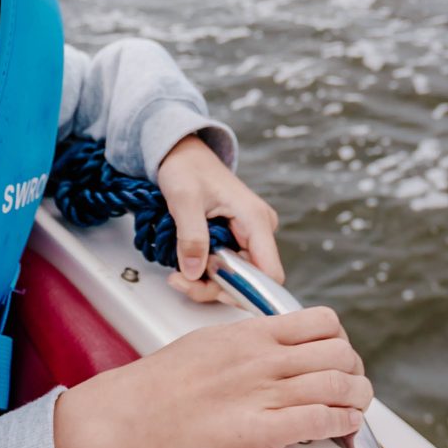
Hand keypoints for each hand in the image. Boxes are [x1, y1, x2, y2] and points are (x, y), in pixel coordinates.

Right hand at [51, 306, 370, 447]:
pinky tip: (342, 429)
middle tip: (350, 385)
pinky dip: (343, 425)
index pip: (323, 322)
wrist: (133, 415)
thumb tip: (273, 346)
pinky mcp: (265, 431)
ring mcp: (267, 393)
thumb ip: (248, 341)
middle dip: (354, 370)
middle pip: (341, 353)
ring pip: (342, 385)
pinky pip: (324, 421)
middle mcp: (266, 358)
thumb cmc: (161, 382)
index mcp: (253, 333)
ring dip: (357, 400)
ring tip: (355, 409)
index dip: (339, 340)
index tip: (336, 355)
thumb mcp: (209, 339)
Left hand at [154, 133, 285, 301]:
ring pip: (235, 278)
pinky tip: (185, 266)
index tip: (215, 292)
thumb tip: (195, 273)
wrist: (184, 156)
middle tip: (180, 281)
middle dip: (214, 288)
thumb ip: (191, 236)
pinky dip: (204, 273)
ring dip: (205, 283)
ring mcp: (247, 237)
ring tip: (177, 274)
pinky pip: (226, 268)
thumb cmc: (187, 168)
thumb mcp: (184, 198)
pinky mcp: (235, 241)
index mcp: (255, 219)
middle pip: (249, 280)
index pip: (270, 273)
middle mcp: (258, 231)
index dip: (248, 291)